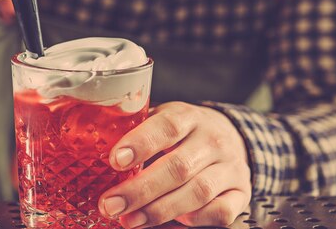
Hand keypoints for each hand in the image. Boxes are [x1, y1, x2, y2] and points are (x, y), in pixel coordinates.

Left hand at [98, 102, 251, 227]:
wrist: (233, 136)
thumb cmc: (183, 130)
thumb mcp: (163, 118)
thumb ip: (138, 129)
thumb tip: (94, 145)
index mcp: (188, 116)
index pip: (166, 127)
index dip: (140, 143)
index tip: (114, 161)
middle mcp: (212, 140)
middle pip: (178, 167)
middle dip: (140, 190)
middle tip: (110, 205)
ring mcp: (230, 167)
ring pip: (198, 192)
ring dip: (159, 210)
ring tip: (129, 220)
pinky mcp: (241, 192)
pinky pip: (221, 212)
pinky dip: (195, 219)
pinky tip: (171, 222)